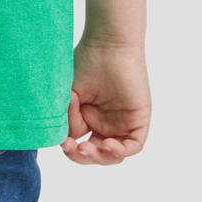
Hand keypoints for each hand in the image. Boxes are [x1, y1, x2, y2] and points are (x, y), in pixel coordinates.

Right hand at [60, 37, 150, 165]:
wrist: (107, 44)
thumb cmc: (86, 62)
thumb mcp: (69, 94)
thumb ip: (67, 119)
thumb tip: (65, 139)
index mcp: (88, 118)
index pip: (79, 145)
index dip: (70, 149)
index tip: (62, 142)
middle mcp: (105, 123)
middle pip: (96, 154)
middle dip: (83, 157)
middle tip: (74, 148)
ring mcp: (123, 123)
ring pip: (113, 154)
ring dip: (100, 157)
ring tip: (88, 147)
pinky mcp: (139, 119)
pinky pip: (133, 145)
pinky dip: (119, 151)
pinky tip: (107, 144)